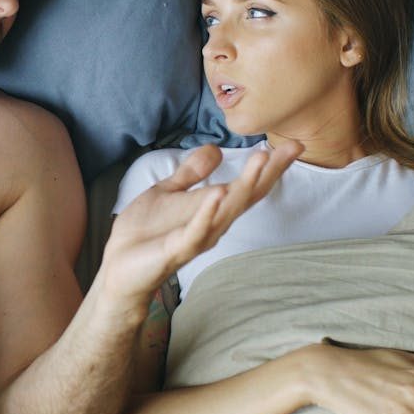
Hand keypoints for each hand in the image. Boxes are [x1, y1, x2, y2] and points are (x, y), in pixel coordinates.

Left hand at [98, 142, 301, 306]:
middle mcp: (213, 224)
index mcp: (213, 210)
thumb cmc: (145, 234)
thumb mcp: (168, 192)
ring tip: (262, 160)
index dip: (270, 167)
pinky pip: (196, 231)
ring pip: (228, 211)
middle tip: (291, 149)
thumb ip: (191, 173)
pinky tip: (219, 194)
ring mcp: (197, 237)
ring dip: (245, 185)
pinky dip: (207, 213)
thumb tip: (216, 148)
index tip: (294, 146)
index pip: (247, 186)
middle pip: (247, 196)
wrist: (119, 267)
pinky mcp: (177, 249)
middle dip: (269, 172)